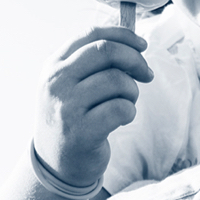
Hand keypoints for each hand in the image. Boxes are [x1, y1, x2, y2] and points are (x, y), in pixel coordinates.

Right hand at [33, 26, 152, 186]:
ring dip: (132, 91)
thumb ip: (92, 63)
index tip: (142, 45)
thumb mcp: (69, 85)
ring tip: (127, 102)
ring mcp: (67, 106)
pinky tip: (122, 119)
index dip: (123, 36)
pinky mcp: (82, 131)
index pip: (91, 34)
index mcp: (53, 65)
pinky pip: (121, 108)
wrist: (55, 164)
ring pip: (117, 80)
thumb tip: (133, 45)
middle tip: (146, 74)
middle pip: (106, 51)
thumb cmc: (71, 119)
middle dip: (135, 60)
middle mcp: (56, 82)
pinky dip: (130, 112)